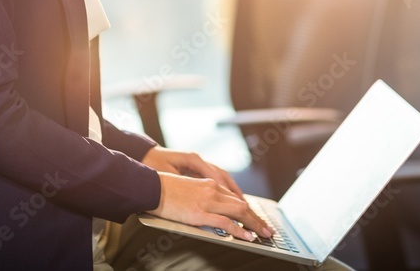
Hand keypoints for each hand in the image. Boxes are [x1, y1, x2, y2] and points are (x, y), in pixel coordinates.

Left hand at [141, 147, 242, 196]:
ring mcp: (198, 163)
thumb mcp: (168, 176)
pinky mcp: (195, 168)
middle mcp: (199, 160)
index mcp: (193, 159)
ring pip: (221, 176)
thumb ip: (184, 185)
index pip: (216, 174)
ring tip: (243, 204)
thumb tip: (196, 195)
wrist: (144, 155)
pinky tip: (228, 197)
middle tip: (248, 207)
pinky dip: (224, 188)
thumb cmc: (153, 165)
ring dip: (232, 190)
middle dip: (236, 192)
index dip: (228, 189)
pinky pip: (214, 178)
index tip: (239, 202)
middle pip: (223, 175)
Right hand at [142, 147, 272, 240]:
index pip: (235, 198)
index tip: (257, 219)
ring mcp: (208, 201)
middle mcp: (212, 190)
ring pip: (239, 212)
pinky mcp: (201, 213)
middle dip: (257, 218)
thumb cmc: (166, 189)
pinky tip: (248, 236)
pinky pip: (226, 222)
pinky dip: (240, 230)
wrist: (151, 187)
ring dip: (255, 224)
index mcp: (210, 184)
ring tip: (265, 234)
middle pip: (242, 205)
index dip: (249, 210)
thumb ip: (204, 195)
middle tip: (268, 229)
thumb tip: (215, 208)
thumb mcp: (190, 189)